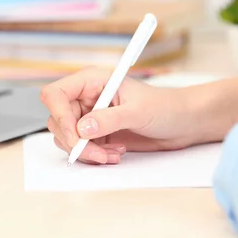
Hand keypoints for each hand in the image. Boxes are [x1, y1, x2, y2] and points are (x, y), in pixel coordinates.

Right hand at [40, 67, 209, 164]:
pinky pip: (81, 149)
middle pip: (58, 120)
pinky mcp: (96, 134)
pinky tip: (114, 154)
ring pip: (66, 138)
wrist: (181, 122)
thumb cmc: (164, 106)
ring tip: (112, 154)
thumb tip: (82, 128)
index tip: (74, 134)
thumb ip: (109, 119)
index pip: (56, 94)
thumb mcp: (138, 111)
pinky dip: (94, 156)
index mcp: (91, 81)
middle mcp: (86, 98)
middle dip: (75, 141)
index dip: (59, 115)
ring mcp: (89, 117)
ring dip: (86, 151)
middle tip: (97, 153)